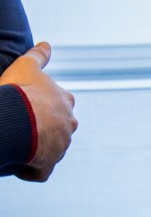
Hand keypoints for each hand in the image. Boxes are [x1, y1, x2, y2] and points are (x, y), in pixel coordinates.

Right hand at [0, 42, 76, 181]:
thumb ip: (38, 56)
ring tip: (16, 146)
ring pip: (50, 149)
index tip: (28, 107)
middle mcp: (68, 124)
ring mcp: (60, 145)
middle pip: (57, 128)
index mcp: (65, 102)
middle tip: (20, 128)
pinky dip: (31, 171)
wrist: (17, 120)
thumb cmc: (21, 91)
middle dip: (42, 129)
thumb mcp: (27, 67)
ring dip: (35, 149)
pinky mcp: (49, 164)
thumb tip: (46, 44)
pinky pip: (41, 172)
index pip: (61, 103)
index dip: (44, 106)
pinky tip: (18, 167)